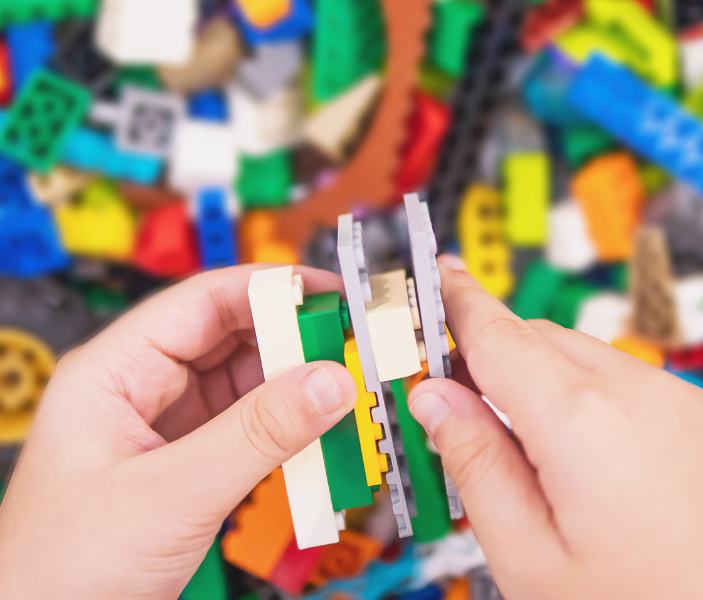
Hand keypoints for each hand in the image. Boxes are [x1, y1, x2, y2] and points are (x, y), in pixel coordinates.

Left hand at [0, 265, 356, 599]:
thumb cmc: (62, 570)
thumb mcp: (171, 494)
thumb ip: (257, 435)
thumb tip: (328, 383)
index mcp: (115, 369)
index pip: (203, 302)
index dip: (270, 290)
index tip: (330, 295)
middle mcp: (144, 387)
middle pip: (231, 338)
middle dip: (293, 342)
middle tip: (351, 349)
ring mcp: (169, 425)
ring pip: (247, 385)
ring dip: (295, 390)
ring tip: (344, 396)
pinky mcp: (190, 461)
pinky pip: (249, 429)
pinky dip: (287, 431)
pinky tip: (317, 437)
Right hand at [409, 256, 702, 599]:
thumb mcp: (531, 560)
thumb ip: (475, 466)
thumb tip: (435, 401)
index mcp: (583, 421)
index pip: (496, 335)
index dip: (457, 303)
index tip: (438, 278)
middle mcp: (640, 394)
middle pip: (539, 340)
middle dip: (491, 357)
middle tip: (458, 403)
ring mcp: (683, 405)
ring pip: (586, 360)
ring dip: (542, 381)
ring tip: (525, 451)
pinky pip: (630, 384)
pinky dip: (590, 398)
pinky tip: (586, 461)